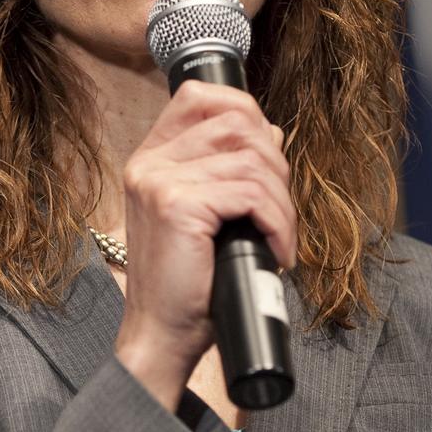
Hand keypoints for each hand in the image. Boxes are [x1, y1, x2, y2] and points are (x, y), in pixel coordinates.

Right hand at [114, 79, 296, 411]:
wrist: (161, 334)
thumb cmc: (188, 282)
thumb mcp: (206, 215)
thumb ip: (227, 171)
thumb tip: (270, 133)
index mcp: (150, 159)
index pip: (199, 97)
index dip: (244, 110)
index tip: (267, 150)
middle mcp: (149, 163)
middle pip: (237, 124)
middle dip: (275, 165)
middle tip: (279, 212)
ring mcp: (159, 181)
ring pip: (251, 161)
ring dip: (282, 202)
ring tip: (280, 237)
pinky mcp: (177, 205)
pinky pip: (251, 194)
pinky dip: (277, 222)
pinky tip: (276, 249)